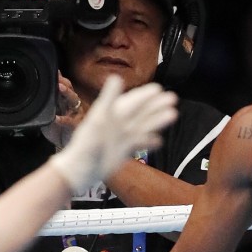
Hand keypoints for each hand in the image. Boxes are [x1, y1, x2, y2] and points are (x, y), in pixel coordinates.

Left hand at [40, 73, 85, 148]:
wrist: (65, 145)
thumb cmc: (58, 129)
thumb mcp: (49, 115)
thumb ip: (44, 105)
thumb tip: (32, 95)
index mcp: (65, 101)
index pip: (63, 86)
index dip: (59, 78)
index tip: (54, 70)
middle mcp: (71, 104)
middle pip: (69, 89)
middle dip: (63, 82)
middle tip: (56, 77)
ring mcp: (75, 114)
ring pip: (73, 99)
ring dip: (67, 93)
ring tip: (60, 88)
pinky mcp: (76, 125)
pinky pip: (70, 121)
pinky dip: (63, 119)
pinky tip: (57, 118)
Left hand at [50, 75, 176, 192]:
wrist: (78, 173)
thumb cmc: (84, 146)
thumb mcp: (97, 120)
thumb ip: (108, 99)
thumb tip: (116, 78)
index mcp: (110, 114)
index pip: (131, 102)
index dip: (144, 95)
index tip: (158, 89)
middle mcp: (117, 125)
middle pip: (140, 113)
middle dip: (156, 106)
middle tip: (172, 98)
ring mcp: (121, 138)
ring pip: (143, 127)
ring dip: (157, 121)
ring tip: (173, 115)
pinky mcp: (122, 152)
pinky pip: (138, 144)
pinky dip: (149, 142)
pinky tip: (159, 141)